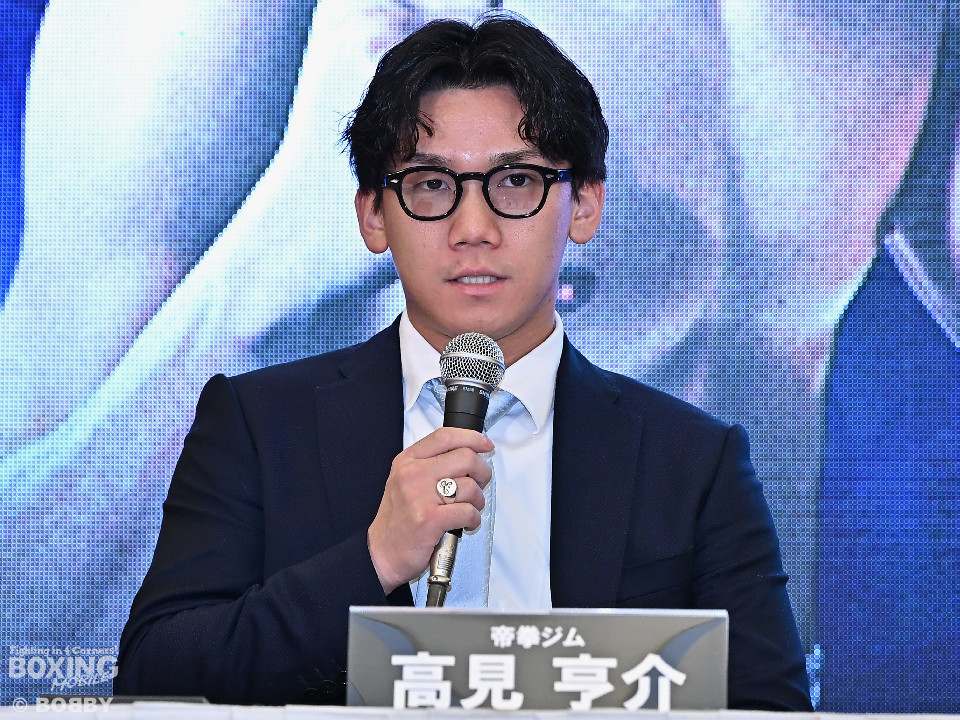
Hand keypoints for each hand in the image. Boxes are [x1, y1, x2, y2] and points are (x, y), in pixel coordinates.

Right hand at [367, 427, 493, 593]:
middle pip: (465, 457)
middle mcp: (412, 474)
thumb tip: (469, 454)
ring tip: (470, 508)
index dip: (472, 437)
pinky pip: (468, 512)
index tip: (484, 444)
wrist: (381, 553)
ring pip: (470, 486)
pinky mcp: (430, 520)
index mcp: (407, 461)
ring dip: (479, 500)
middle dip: (482, 472)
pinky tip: (466, 523)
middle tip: (480, 484)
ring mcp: (420, 497)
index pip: (445, 436)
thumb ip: (431, 464)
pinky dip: (474, 519)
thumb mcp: (405, 481)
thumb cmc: (398, 519)